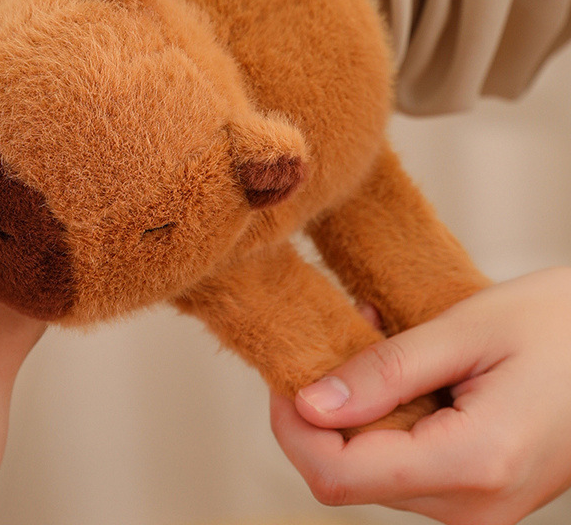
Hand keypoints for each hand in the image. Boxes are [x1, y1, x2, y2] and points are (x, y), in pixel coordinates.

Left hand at [270, 268, 570, 524]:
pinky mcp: (478, 493)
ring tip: (381, 338)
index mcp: (470, 466)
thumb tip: (308, 404)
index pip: (335, 475)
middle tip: (350, 332)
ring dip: (357, 408)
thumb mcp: (465, 331)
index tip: (289, 370)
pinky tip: (406, 366)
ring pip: (371, 473)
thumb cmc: (559, 327)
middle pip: (346, 477)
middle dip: (324, 408)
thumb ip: (384, 373)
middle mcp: (472, 508)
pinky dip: (387, 417)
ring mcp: (477, 508)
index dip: (291, 426)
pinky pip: (404, 466)